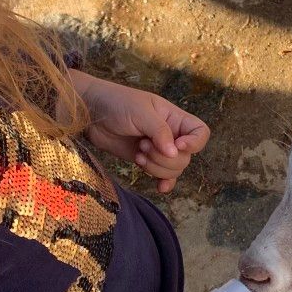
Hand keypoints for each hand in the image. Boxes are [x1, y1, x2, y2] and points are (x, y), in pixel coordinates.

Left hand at [70, 70, 209, 193]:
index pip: (200, 132)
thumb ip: (159, 131)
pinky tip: (159, 188)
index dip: (194, 143)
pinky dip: (164, 182)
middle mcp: (170, 134)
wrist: (90, 113)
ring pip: (174, 169)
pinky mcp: (145, 161)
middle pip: (185, 157)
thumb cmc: (116, 103)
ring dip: (157, 168)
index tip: (177, 145)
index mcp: (174, 117)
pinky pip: (163, 177)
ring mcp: (157, 149)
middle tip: (143, 146)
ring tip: (138, 154)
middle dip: (165, 158)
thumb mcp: (140, 112)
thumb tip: (175, 152)